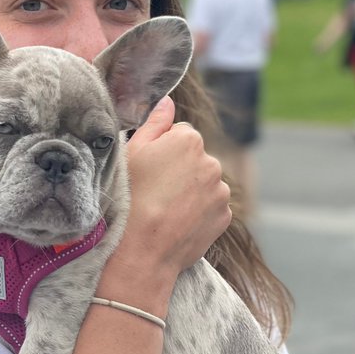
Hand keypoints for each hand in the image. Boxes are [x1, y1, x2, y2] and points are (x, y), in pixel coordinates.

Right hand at [119, 96, 231, 277]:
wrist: (142, 251)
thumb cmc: (129, 199)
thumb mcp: (132, 153)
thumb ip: (154, 122)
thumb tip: (168, 102)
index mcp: (189, 139)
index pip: (180, 135)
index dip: (162, 152)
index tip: (150, 172)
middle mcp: (211, 161)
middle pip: (195, 160)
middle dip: (181, 171)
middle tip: (156, 193)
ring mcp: (221, 190)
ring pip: (205, 184)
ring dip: (191, 192)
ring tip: (166, 211)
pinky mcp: (225, 216)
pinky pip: (212, 207)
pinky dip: (199, 213)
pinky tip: (178, 223)